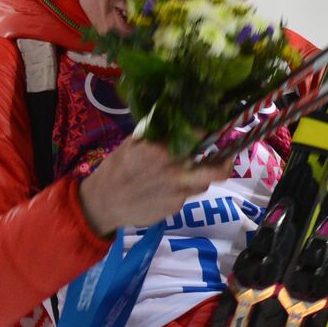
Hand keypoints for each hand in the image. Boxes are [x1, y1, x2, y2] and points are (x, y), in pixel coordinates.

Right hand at [78, 139, 232, 236]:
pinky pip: (186, 196)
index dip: (207, 135)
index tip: (210, 133)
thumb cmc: (116, 169)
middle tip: (224, 157)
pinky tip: (165, 189)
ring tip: (186, 172)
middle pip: (218, 170)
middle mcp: (176, 172)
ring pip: (203, 183)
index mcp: (162, 150)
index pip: (200, 138)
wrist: (103, 204)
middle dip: (225, 163)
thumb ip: (156, 132)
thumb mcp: (132, 143)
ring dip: (199, 176)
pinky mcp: (175, 208)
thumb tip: (175, 117)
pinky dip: (181, 190)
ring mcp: (178, 193)